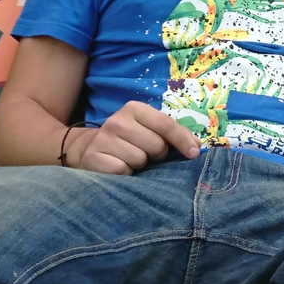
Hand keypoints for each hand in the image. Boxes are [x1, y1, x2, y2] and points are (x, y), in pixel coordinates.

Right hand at [66, 101, 200, 174]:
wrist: (87, 150)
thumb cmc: (127, 140)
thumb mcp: (147, 129)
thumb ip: (171, 134)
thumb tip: (196, 147)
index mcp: (134, 109)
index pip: (166, 124)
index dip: (183, 140)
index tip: (193, 153)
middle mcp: (118, 121)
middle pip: (156, 146)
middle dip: (157, 155)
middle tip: (147, 154)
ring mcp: (104, 139)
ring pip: (140, 160)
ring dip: (139, 165)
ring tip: (130, 160)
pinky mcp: (94, 158)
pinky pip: (123, 171)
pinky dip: (125, 174)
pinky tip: (118, 168)